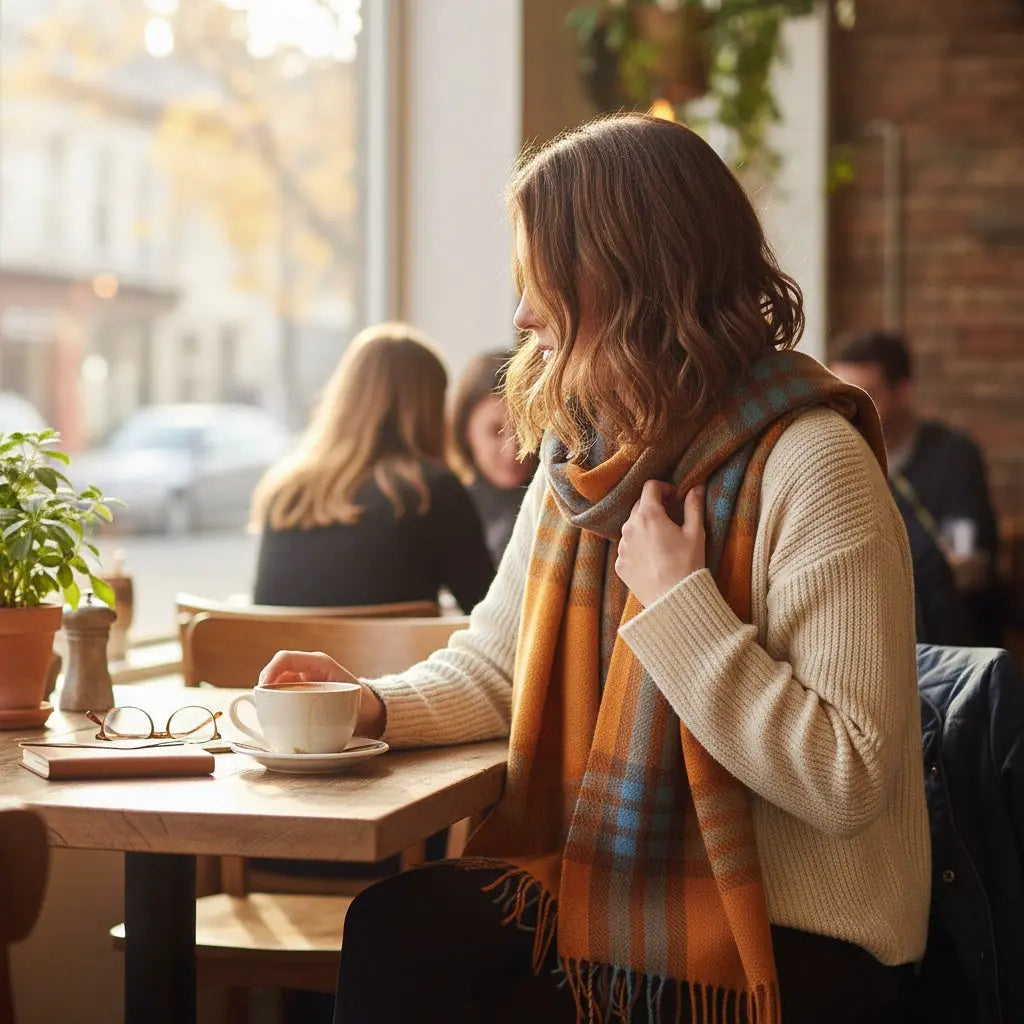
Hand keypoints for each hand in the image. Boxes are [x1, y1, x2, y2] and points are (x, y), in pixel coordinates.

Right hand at [258, 650, 386, 737]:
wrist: (370, 711)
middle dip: (265, 686)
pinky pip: (281, 694)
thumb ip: (325, 706)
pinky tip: (274, 718)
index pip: (286, 658)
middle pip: (276, 670)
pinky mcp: (300, 692)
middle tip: (262, 706)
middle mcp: (308, 668)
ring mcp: (303, 679)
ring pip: (276, 683)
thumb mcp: (344, 702)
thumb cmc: (360, 703)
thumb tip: (300, 715)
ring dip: (268, 696)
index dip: (270, 671)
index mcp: (319, 663)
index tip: (263, 689)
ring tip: (267, 713)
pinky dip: (274, 704)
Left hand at [615, 480, 705, 606]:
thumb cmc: (687, 564)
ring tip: (663, 541)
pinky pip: (628, 548)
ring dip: (645, 527)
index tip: (675, 498)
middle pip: (639, 506)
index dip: (664, 488)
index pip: (650, 487)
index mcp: (648, 515)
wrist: (673, 599)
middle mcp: (629, 528)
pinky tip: (654, 558)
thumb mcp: (695, 533)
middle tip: (672, 517)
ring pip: (632, 527)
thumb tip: (696, 488)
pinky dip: (638, 547)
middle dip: (655, 506)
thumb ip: (694, 506)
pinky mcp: (620, 564)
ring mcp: (622, 547)